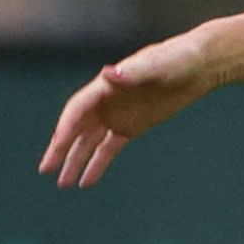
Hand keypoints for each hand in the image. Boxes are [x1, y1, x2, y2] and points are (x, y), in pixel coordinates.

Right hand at [39, 32, 221, 187]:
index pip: (78, 109)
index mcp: (105, 86)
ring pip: (89, 142)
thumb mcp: (156, 65)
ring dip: (75, 161)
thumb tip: (109, 73)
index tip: (57, 146)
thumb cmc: (176, 59)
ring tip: (63, 183)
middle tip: (45, 169)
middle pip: (76, 129)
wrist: (198, 65)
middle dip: (60, 149)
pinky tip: (86, 182)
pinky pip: (109, 149)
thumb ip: (133, 72)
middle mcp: (105, 102)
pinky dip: (97, 165)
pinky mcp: (131, 127)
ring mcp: (117, 115)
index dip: (67, 127)